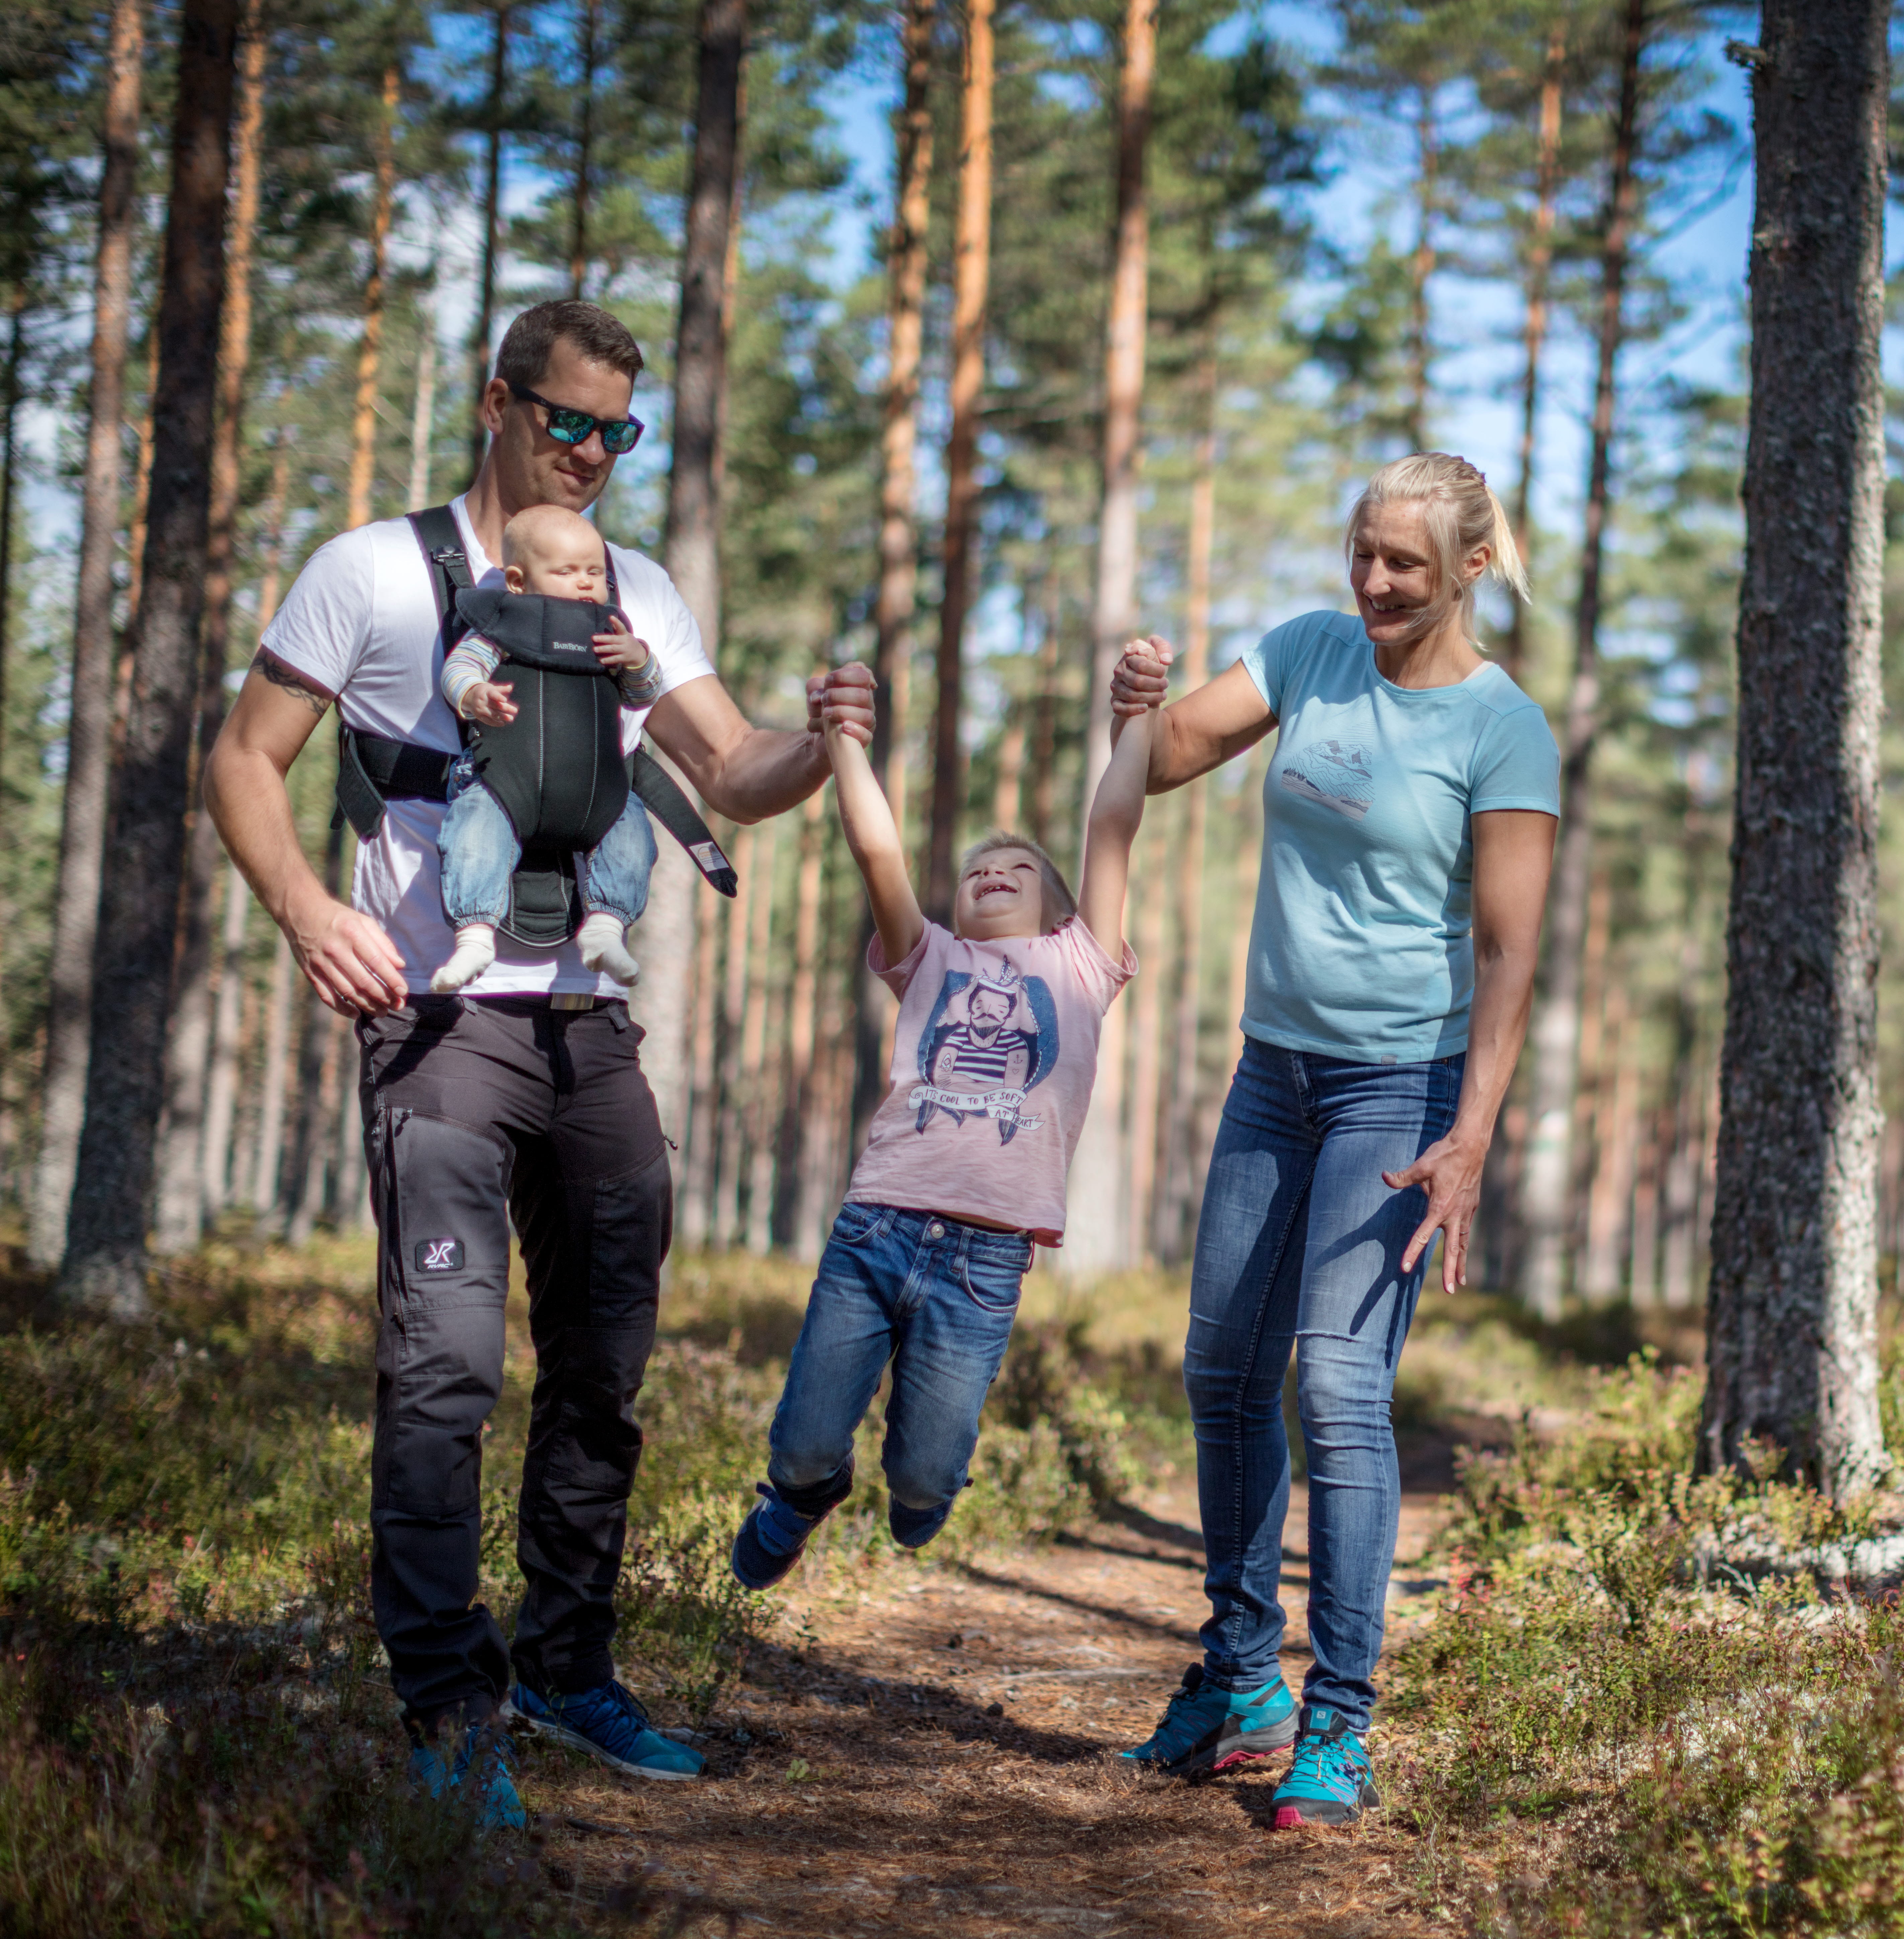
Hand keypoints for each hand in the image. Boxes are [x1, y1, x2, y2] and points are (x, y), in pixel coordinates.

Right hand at [288, 892, 407, 1017]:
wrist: (300, 911)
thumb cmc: (338, 917)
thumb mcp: (362, 921)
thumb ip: (382, 942)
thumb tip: (399, 965)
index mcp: (352, 933)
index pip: (376, 962)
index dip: (391, 979)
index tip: (403, 991)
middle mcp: (336, 949)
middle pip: (363, 981)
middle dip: (383, 997)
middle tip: (396, 1006)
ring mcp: (321, 962)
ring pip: (347, 991)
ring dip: (366, 1005)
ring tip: (381, 1012)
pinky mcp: (310, 972)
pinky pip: (327, 995)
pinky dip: (341, 1008)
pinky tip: (356, 1013)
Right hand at [461, 680, 516, 725]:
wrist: (469, 697)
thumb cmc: (484, 692)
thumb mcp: (491, 688)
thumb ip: (501, 689)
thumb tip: (510, 687)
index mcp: (486, 692)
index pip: (493, 695)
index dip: (499, 697)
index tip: (505, 700)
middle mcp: (483, 701)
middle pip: (496, 705)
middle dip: (506, 708)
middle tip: (515, 710)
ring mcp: (480, 709)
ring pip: (493, 714)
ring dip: (503, 717)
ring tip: (511, 718)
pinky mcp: (479, 716)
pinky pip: (488, 721)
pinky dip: (496, 723)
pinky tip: (503, 723)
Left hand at [592, 613, 652, 674]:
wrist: (639, 655)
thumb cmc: (628, 642)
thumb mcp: (625, 635)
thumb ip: (617, 629)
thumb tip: (610, 617)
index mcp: (625, 634)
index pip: (621, 627)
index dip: (616, 622)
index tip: (611, 617)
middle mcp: (625, 641)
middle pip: (613, 639)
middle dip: (603, 638)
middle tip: (593, 638)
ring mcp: (625, 650)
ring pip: (613, 649)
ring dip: (603, 649)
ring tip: (595, 649)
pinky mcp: (624, 658)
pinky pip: (615, 659)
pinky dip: (608, 660)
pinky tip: (601, 660)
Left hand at [809, 661, 875, 746]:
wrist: (818, 736)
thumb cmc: (820, 712)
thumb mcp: (814, 696)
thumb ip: (814, 687)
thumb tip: (818, 697)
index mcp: (859, 688)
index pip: (863, 675)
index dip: (846, 675)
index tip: (828, 680)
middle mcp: (866, 704)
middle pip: (864, 695)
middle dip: (840, 695)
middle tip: (824, 699)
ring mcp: (867, 722)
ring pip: (866, 715)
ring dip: (843, 712)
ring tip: (825, 713)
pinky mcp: (864, 738)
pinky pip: (866, 735)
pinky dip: (856, 730)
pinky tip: (843, 727)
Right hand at [1110, 635, 1173, 715]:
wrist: (1145, 688)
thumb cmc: (1153, 668)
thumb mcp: (1159, 654)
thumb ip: (1162, 647)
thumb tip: (1166, 660)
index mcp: (1128, 657)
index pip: (1142, 665)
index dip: (1156, 670)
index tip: (1164, 673)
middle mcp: (1119, 671)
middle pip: (1138, 681)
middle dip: (1156, 684)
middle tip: (1165, 684)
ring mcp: (1115, 687)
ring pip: (1131, 695)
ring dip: (1151, 697)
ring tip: (1162, 695)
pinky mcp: (1114, 701)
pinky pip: (1119, 708)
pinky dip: (1133, 709)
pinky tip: (1145, 707)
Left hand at [1384, 1129, 1488, 1293]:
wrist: (1471, 1146)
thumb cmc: (1444, 1155)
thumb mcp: (1421, 1166)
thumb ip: (1402, 1177)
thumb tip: (1384, 1177)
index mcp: (1440, 1207)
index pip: (1423, 1235)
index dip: (1412, 1251)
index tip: (1404, 1268)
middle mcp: (1454, 1214)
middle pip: (1453, 1249)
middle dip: (1451, 1271)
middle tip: (1450, 1291)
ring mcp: (1465, 1212)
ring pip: (1462, 1244)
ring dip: (1461, 1264)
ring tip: (1460, 1283)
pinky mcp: (1471, 1207)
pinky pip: (1466, 1232)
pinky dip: (1465, 1247)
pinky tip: (1463, 1255)